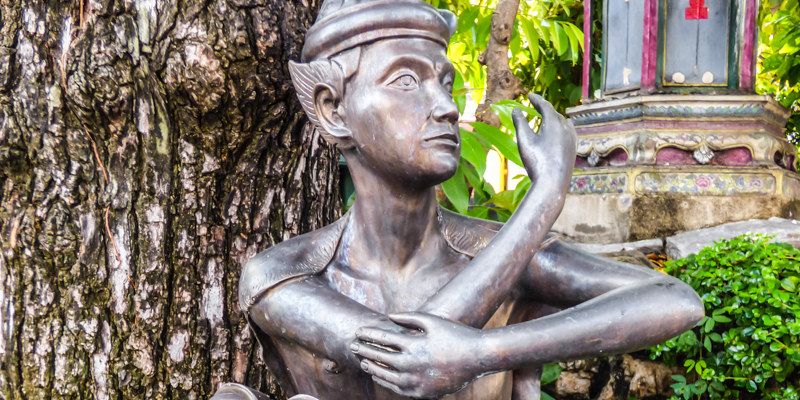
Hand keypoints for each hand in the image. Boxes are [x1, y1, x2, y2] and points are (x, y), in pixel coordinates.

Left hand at [351, 313, 485, 398]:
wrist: (478, 358)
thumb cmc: (455, 335)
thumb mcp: (432, 321)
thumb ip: (408, 318)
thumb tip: (388, 317)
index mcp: (414, 345)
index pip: (382, 339)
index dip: (368, 334)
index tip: (358, 331)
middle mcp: (412, 365)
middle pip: (380, 357)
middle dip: (364, 350)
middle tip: (352, 345)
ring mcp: (416, 381)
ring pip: (385, 376)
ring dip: (372, 368)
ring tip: (363, 361)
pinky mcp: (422, 393)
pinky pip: (398, 388)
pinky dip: (385, 382)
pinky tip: (379, 375)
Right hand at [514, 93, 576, 187]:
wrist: (552, 185)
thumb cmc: (536, 162)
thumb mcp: (524, 140)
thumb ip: (520, 123)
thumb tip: (516, 110)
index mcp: (554, 125)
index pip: (546, 106)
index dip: (537, 99)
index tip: (530, 95)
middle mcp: (566, 130)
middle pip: (555, 114)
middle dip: (545, 109)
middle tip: (537, 105)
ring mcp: (572, 141)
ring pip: (565, 124)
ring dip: (556, 118)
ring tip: (550, 118)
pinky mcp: (573, 151)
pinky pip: (570, 134)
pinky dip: (563, 129)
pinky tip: (562, 133)